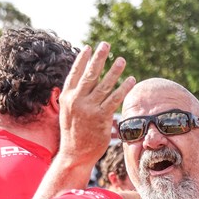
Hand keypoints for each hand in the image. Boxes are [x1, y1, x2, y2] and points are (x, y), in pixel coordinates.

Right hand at [57, 42, 134, 167]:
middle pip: (90, 74)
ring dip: (114, 70)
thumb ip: (75, 97)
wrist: (74, 154)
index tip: (88, 47)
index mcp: (67, 97)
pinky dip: (123, 88)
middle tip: (106, 44)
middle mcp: (77, 100)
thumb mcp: (68, 112)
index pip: (74, 73)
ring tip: (122, 59)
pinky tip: (131, 80)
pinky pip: (115, 99)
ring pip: (104, 85)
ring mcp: (89, 108)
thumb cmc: (73, 133)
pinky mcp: (101, 117)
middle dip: (98, 58)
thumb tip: (84, 82)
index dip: (82, 59)